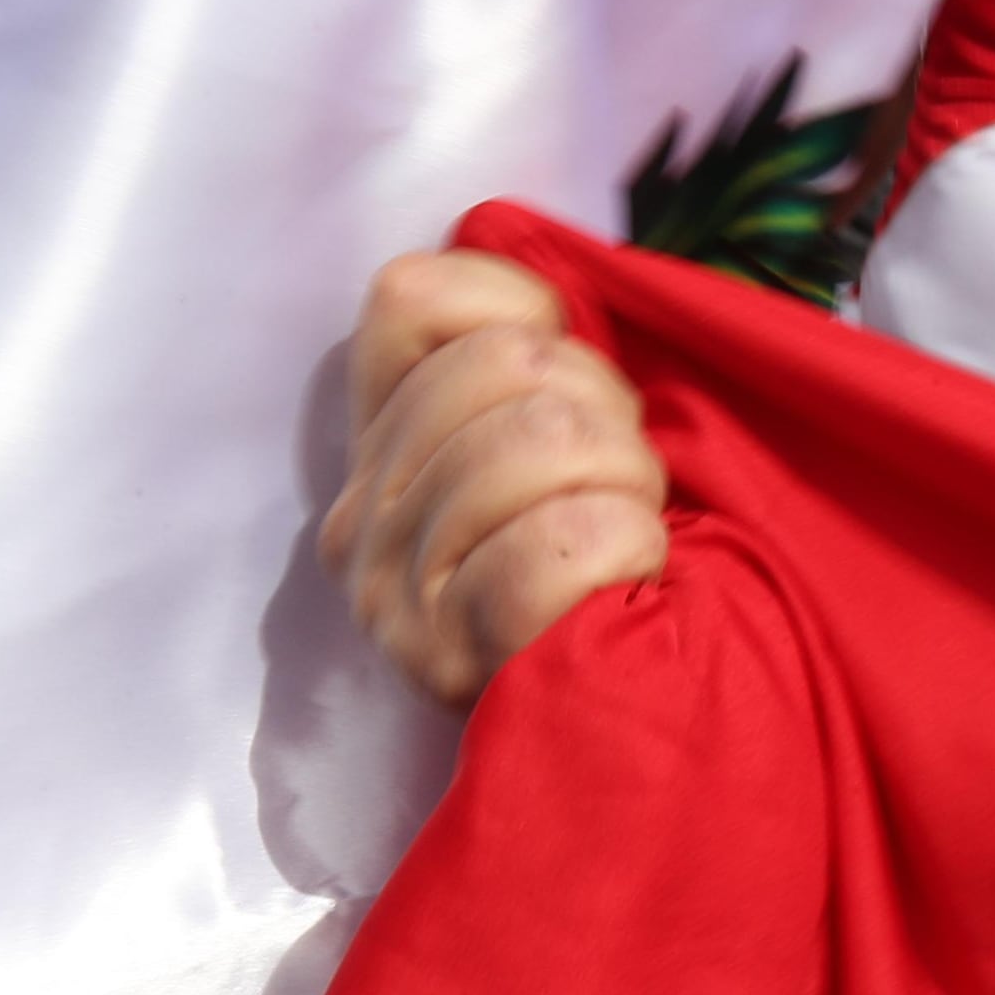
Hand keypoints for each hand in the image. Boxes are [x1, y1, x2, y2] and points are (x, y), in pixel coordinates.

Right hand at [324, 248, 672, 702]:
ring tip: (626, 535)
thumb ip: (524, 357)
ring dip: (628, 481)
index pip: (412, 295)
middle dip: (604, 409)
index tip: (566, 387)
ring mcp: (398, 593)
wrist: (630, 743)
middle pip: (508, 361)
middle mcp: (363, 517)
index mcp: (377, 445)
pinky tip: (628, 585)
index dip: (524, 315)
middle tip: (617, 485)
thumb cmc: (607, 570)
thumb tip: (525, 251)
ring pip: (543, 438)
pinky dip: (628, 548)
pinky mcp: (454, 657)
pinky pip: (564, 544)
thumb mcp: (553, 441)